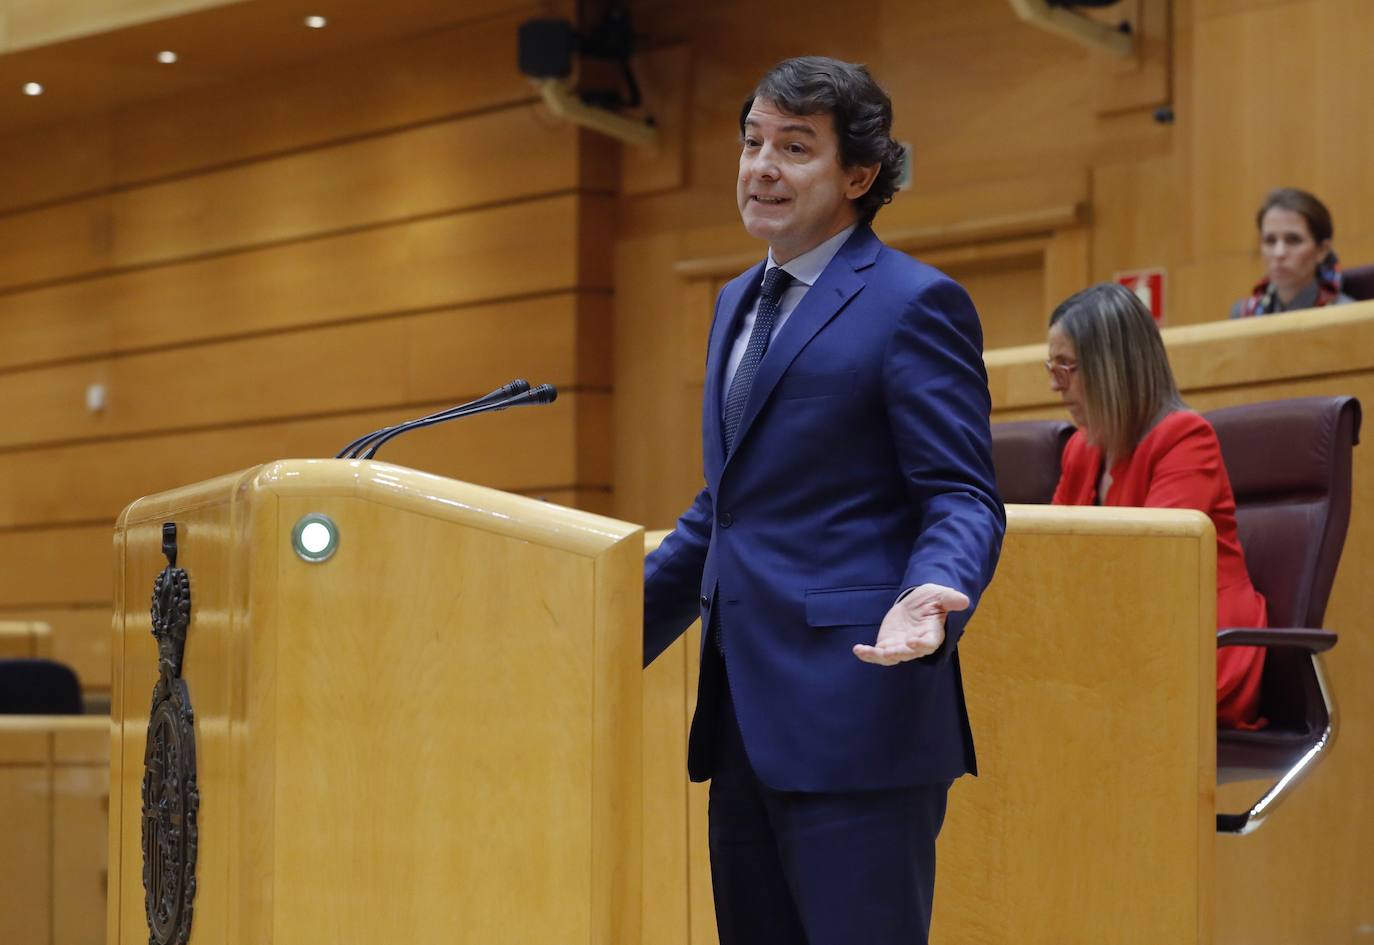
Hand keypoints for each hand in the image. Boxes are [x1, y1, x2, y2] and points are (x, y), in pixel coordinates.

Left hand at [853, 584, 969, 665]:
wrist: (916, 602)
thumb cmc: (932, 600)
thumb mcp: (941, 595)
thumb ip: (951, 599)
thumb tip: (964, 601)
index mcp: (932, 634)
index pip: (929, 644)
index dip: (921, 645)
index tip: (913, 641)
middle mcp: (917, 644)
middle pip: (909, 653)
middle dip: (899, 652)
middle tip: (889, 650)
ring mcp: (901, 647)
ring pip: (891, 657)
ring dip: (880, 656)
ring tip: (867, 651)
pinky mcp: (887, 645)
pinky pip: (877, 654)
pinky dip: (867, 654)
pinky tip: (857, 649)